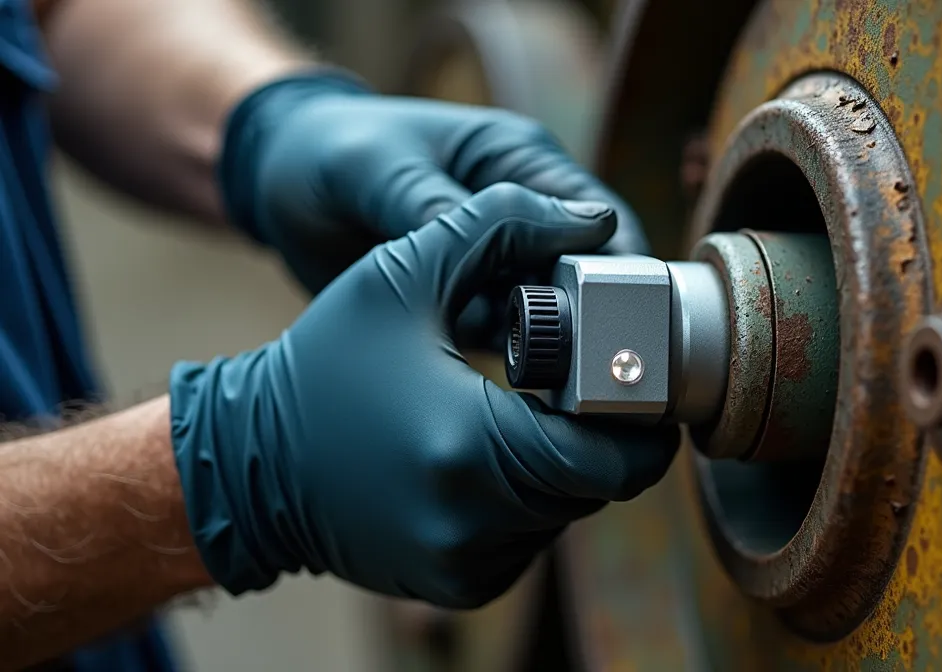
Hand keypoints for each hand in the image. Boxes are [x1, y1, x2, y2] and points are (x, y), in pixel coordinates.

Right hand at [169, 184, 679, 606]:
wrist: (250, 463)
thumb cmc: (325, 364)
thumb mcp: (401, 272)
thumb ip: (499, 224)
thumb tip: (592, 218)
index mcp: (471, 445)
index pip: (613, 458)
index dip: (639, 423)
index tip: (629, 383)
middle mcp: (474, 521)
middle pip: (597, 485)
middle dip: (600, 436)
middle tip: (581, 389)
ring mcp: (466, 563)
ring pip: (567, 514)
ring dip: (564, 467)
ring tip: (527, 417)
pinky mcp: (458, 585)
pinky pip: (531, 541)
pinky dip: (530, 502)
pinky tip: (491, 458)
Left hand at [220, 71, 648, 343]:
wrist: (276, 185)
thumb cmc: (332, 154)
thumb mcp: (379, 172)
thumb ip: (448, 206)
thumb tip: (525, 237)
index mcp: (520, 161)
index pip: (597, 219)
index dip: (618, 271)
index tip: (618, 322)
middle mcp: (524, 215)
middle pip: (586, 278)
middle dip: (587, 322)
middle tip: (578, 367)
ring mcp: (500, 265)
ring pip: (552, 318)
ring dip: (545, 351)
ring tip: (528, 384)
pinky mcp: (473, 305)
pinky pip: (508, 343)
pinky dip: (506, 366)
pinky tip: (492, 392)